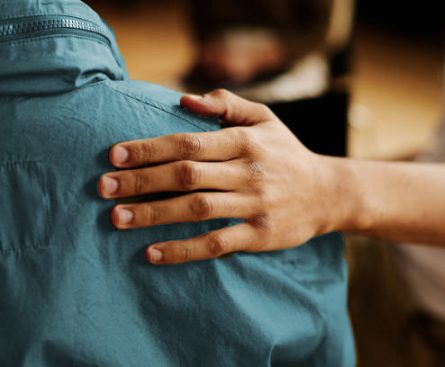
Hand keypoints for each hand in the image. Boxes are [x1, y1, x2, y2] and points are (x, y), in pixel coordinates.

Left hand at [98, 90, 351, 264]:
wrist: (327, 193)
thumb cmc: (287, 153)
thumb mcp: (265, 119)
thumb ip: (227, 103)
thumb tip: (184, 100)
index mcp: (246, 141)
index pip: (189, 143)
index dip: (150, 149)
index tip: (114, 156)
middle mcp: (249, 172)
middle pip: (187, 176)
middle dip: (142, 181)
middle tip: (103, 187)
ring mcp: (255, 206)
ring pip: (197, 210)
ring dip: (154, 214)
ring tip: (117, 218)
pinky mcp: (259, 235)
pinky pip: (216, 244)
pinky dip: (184, 250)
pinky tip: (153, 253)